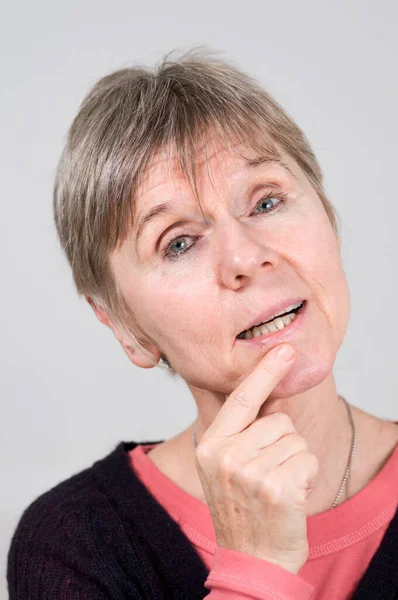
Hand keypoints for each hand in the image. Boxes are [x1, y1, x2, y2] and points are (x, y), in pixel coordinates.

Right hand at [194, 343, 318, 574]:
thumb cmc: (242, 509)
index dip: (265, 372)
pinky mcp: (278, 488)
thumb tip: (268, 392)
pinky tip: (290, 497)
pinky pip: (308, 458)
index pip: (242, 400)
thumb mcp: (223, 467)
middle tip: (268, 474)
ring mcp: (251, 473)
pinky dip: (307, 474)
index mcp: (210, 446)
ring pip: (296, 439)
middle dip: (283, 442)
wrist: (250, 559)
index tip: (284, 349)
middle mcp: (226, 456)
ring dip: (295, 460)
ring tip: (277, 486)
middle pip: (278, 420)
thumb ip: (239, 432)